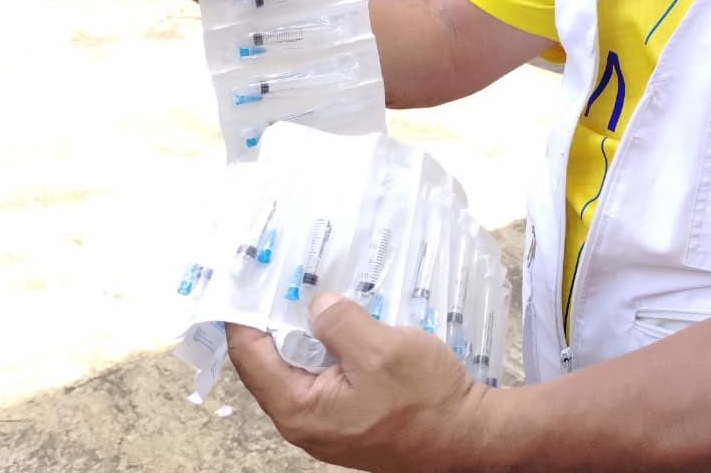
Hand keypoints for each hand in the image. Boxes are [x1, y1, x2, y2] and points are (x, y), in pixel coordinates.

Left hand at [226, 294, 492, 472]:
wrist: (467, 438)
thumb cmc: (426, 400)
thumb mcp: (382, 350)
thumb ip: (340, 323)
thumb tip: (316, 305)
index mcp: (299, 408)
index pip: (249, 355)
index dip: (242, 313)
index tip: (245, 275)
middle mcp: (303, 420)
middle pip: (271, 361)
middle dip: (276, 316)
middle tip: (284, 272)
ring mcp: (326, 422)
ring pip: (301, 366)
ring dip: (308, 330)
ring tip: (316, 290)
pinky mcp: (349, 417)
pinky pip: (326, 375)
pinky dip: (329, 347)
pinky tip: (347, 322)